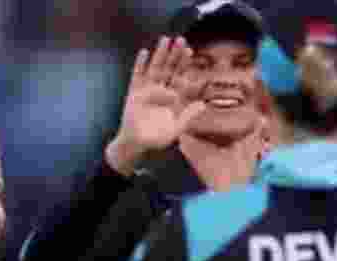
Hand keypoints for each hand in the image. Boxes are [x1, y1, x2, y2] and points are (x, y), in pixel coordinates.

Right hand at [107, 36, 205, 174]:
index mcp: (172, 99)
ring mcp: (147, 90)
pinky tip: (144, 52)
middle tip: (181, 40)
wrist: (136, 144)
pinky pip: (137, 75)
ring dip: (160, 54)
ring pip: (155, 68)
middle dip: (175, 55)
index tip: (191, 52)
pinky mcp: (134, 93)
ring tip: (165, 40)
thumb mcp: (175, 130)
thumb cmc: (155, 139)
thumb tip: (202, 104)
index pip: (180, 77)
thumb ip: (188, 116)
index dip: (185, 65)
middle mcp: (161, 91)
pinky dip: (140, 64)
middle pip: (169, 69)